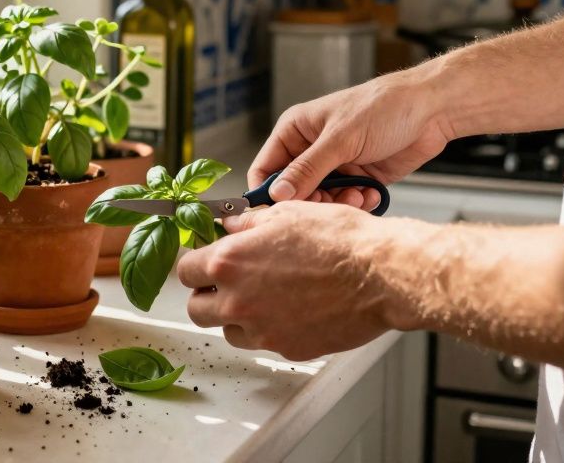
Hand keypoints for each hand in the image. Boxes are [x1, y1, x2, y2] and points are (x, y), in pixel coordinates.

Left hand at [176, 202, 403, 360]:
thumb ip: (247, 224)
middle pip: (196, 309)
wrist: (380, 274)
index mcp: (229, 263)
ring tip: (264, 296)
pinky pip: (263, 342)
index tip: (205, 263)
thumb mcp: (286, 214)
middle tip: (228, 283)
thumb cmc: (339, 240)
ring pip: (228, 330)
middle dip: (207, 295)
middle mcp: (237, 301)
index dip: (195, 265)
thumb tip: (230, 226)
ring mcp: (261, 330)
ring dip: (237, 316)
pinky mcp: (286, 348)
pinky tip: (290, 309)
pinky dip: (269, 329)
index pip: (184, 271)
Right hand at [251, 69, 455, 208]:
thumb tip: (277, 194)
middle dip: (310, 201)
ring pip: (321, 200)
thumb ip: (307, 169)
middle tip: (328, 203)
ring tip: (357, 194)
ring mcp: (336, 165)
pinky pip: (347, 201)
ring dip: (338, 203)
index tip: (277, 214)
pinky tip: (371, 192)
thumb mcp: (341, 139)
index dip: (267, 192)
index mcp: (296, 131)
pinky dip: (358, 202)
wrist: (432, 110)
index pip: (266, 168)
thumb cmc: (383, 107)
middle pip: (293, 191)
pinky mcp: (359, 178)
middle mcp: (312, 149)